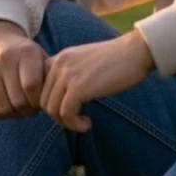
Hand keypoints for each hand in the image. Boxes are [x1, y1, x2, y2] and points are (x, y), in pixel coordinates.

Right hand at [0, 20, 47, 118]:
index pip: (32, 87)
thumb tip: (56, 101)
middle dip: (28, 110)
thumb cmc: (24, 55)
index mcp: (26, 52)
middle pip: (18, 100)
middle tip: (31, 107)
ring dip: (14, 114)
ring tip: (20, 108)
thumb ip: (50, 76)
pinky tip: (7, 107)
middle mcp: (4, 59)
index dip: (38, 101)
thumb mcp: (40, 57)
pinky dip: (0, 114)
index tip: (41, 101)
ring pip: (3, 108)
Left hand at [40, 30, 154, 132]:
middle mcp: (59, 64)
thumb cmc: (118, 61)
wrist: (136, 51)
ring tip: (83, 123)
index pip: (38, 87)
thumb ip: (71, 76)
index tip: (67, 111)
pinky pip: (65, 113)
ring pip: (51, 109)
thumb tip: (61, 102)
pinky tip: (88, 124)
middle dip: (58, 116)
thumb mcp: (86, 63)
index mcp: (60, 58)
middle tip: (76, 120)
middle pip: (43, 101)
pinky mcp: (79, 87)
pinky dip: (75, 124)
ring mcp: (67, 75)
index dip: (50, 103)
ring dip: (66, 123)